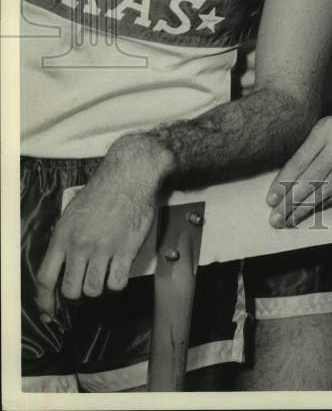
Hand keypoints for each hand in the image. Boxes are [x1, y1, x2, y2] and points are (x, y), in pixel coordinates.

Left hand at [35, 135, 172, 319]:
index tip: (50, 312)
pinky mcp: (126, 250)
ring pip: (93, 291)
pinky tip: (118, 272)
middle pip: (70, 291)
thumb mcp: (72, 214)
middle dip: (76, 297)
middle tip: (84, 289)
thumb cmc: (102, 192)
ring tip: (102, 278)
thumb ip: (65, 242)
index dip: (45, 301)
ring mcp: (103, 249)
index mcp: (63, 236)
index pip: (45, 279)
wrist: (130, 176)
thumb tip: (60, 269)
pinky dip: (116, 284)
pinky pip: (116, 284)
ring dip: (97, 290)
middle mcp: (80, 246)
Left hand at [267, 110, 331, 226]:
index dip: (284, 182)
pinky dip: (326, 202)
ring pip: (327, 188)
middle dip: (291, 200)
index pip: (300, 160)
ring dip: (306, 207)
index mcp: (325, 128)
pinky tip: (313, 211)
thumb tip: (285, 181)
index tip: (271, 199)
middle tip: (276, 218)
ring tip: (290, 220)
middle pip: (312, 177)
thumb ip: (309, 150)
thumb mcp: (327, 128)